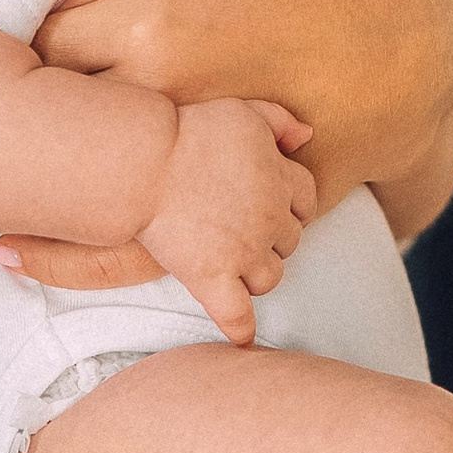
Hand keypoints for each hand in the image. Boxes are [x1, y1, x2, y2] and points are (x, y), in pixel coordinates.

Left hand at [3, 0, 452, 289]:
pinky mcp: (229, 216)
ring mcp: (200, 174)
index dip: (4, 49)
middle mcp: (169, 111)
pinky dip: (79, 263)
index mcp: (152, 32)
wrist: (406, 52)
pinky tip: (23, 261)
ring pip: (82, 203)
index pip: (34, 49)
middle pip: (46, 130)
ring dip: (26, 200)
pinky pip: (140, 252)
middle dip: (3, 124)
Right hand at [127, 97, 313, 344]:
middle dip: (273, 238)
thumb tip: (308, 136)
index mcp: (281, 179)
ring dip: (257, 274)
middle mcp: (270, 219)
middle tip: (243, 232)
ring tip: (235, 267)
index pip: (307, 200)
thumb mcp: (242, 111)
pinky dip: (241, 331)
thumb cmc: (188, 131)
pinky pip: (237, 316)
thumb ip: (279, 120)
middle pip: (290, 241)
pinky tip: (242, 340)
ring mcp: (243, 253)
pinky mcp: (212, 278)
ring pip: (270, 278)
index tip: (272, 206)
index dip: (291, 205)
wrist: (144, 162)